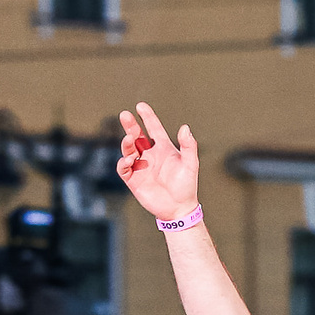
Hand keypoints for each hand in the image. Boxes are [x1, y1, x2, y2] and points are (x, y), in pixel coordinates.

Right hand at [116, 103, 200, 223]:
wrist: (179, 208)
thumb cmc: (187, 185)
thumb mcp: (191, 164)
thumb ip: (189, 146)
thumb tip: (185, 127)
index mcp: (163, 148)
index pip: (153, 128)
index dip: (147, 116)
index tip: (140, 106)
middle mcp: (150, 154)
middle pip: (136, 136)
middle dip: (130, 125)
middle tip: (125, 115)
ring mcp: (140, 166)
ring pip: (128, 150)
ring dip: (127, 143)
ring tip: (129, 140)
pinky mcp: (133, 179)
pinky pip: (124, 168)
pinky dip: (123, 163)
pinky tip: (128, 160)